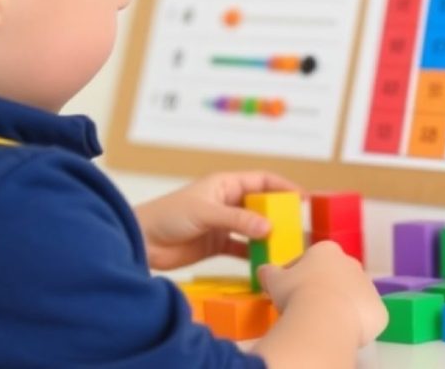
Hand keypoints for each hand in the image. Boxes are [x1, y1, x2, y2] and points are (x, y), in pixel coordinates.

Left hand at [133, 171, 301, 269]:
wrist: (141, 240)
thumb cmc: (168, 215)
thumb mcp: (206, 213)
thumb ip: (237, 220)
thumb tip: (269, 228)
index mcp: (225, 184)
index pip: (262, 181)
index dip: (283, 187)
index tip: (303, 199)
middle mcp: (227, 202)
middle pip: (261, 205)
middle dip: (280, 215)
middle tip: (299, 227)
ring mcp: (223, 224)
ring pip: (254, 228)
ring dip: (268, 237)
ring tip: (288, 247)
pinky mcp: (217, 244)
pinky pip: (242, 248)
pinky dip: (253, 255)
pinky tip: (265, 263)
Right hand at [259, 241, 387, 346]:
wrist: (326, 318)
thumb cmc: (297, 292)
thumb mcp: (274, 280)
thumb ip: (269, 272)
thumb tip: (263, 270)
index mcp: (327, 250)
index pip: (310, 259)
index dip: (296, 274)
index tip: (288, 290)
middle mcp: (352, 263)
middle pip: (334, 276)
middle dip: (321, 289)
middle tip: (305, 307)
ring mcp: (369, 286)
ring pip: (350, 296)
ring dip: (339, 306)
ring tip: (322, 322)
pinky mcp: (378, 310)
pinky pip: (364, 317)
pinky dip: (353, 324)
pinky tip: (338, 332)